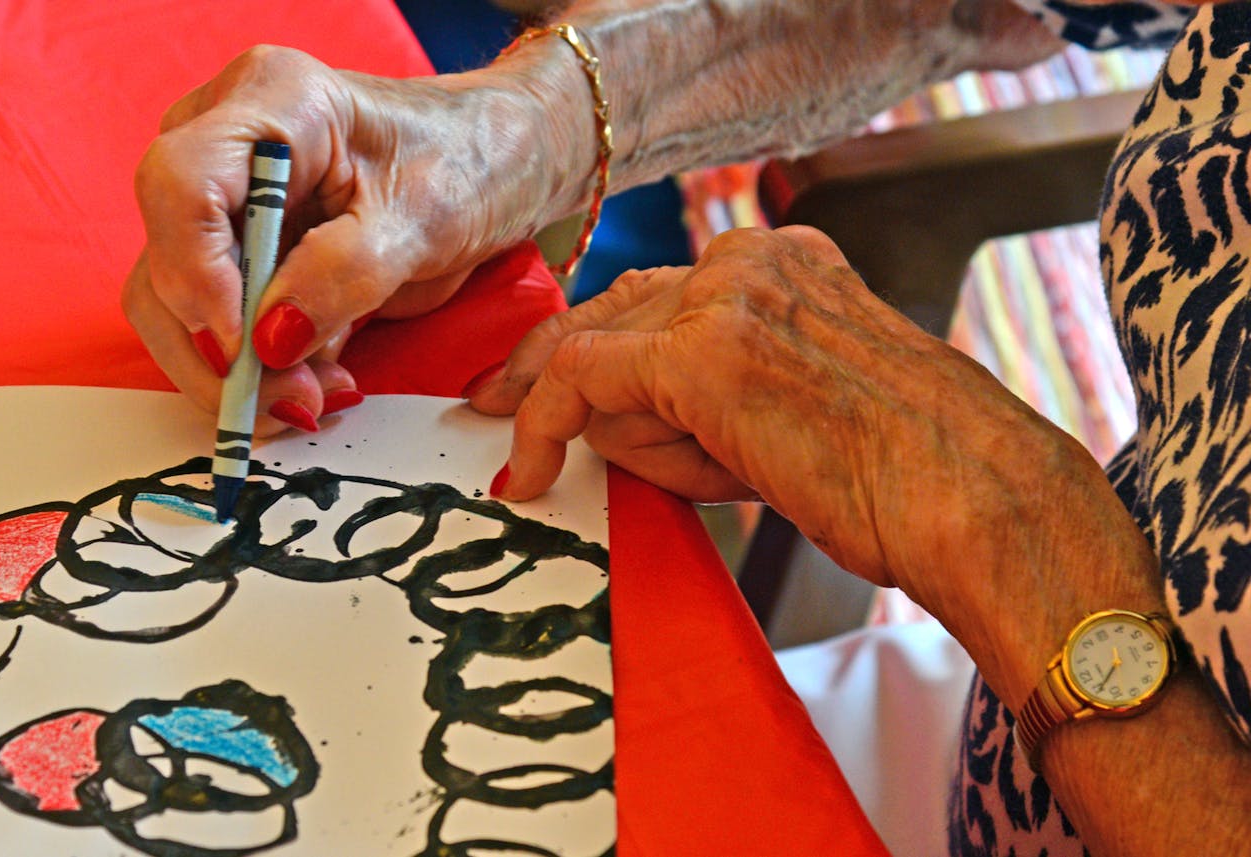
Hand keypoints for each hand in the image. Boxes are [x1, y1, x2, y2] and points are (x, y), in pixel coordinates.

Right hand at [125, 45, 584, 432]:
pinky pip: (215, 324)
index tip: (250, 346)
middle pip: (166, 257)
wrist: (493, 165)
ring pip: (174, 303)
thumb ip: (345, 275)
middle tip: (294, 400)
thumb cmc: (468, 163)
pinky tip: (316, 381)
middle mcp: (226, 144)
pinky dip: (258, 368)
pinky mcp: (237, 251)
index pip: (181, 184)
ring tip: (315, 396)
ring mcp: (224, 199)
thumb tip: (268, 343)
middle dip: (221, 348)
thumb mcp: (424, 220)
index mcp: (273, 103)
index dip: (199, 274)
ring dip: (236, 371)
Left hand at [469, 226, 1099, 606]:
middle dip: (544, 365)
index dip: (588, 339)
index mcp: (788, 264)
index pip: (657, 294)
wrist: (972, 498)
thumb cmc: (901, 479)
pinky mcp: (700, 352)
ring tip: (669, 482)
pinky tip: (528, 470)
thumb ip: (705, 397)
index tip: (534, 381)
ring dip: (601, 430)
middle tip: (491, 408)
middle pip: (612, 307)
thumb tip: (608, 424)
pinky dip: (541, 424)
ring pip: (599, 350)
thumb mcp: (791, 413)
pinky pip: (581, 380)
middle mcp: (752, 261)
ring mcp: (727, 298)